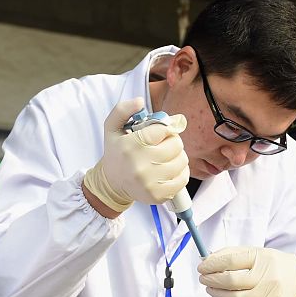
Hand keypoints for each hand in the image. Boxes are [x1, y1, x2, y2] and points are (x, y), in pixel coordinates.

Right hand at [82, 98, 189, 214]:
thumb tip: (140, 101)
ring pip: (182, 161)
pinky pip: (183, 179)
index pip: (164, 129)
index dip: (166, 128)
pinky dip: (180, 172)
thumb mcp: (112, 127)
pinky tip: (170, 169)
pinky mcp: (158, 195)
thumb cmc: (117, 153)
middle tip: (163, 144)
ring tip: (166, 157)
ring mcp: (150, 183)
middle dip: (172, 141)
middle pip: (176, 145)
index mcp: (131, 146)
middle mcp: (140, 166)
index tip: (160, 132)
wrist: (112, 184)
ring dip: (178, 156)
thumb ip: (123, 109)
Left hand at [198, 246, 295, 296]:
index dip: (213, 264)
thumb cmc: (270, 264)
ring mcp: (270, 295)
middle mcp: (268, 276)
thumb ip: (230, 254)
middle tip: (204, 279)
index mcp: (262, 258)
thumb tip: (207, 261)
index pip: (232, 261)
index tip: (202, 267)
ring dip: (218, 294)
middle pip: (232, 281)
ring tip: (212, 289)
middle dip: (212, 280)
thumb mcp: (253, 252)